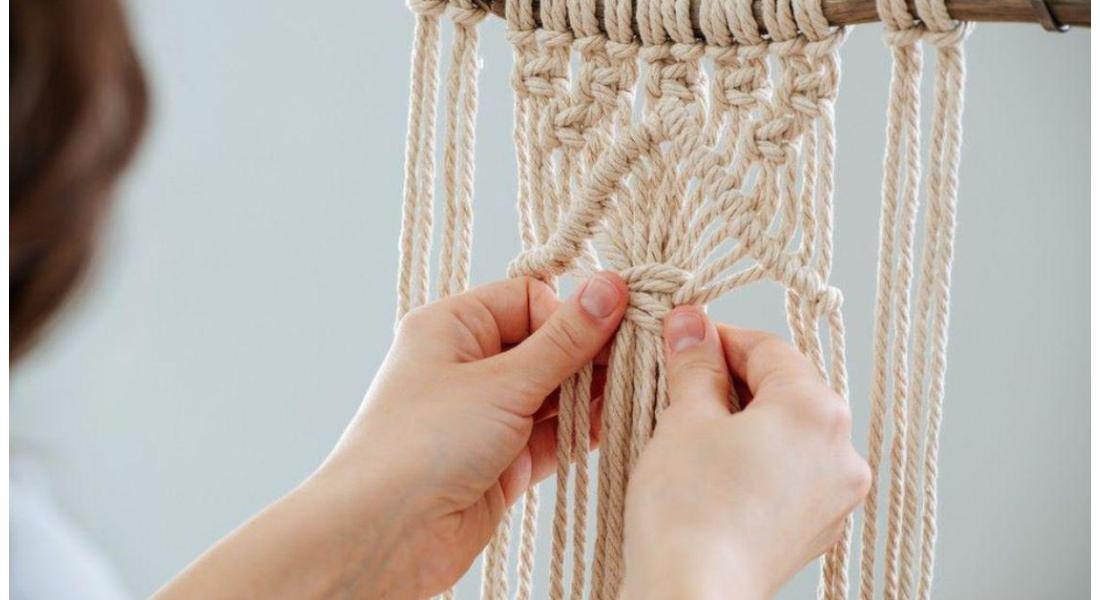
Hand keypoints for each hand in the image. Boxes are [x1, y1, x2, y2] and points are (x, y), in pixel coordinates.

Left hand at [314, 273, 628, 596]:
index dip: (569, 314)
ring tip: (637, 388)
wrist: (384, 535)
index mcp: (452, 327)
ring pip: (553, 393)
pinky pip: (552, 436)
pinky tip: (617, 422)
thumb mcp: (502, 382)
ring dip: (591, 394)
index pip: (527, 299)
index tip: (612, 328)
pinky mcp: (501, 461)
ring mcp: (485, 416)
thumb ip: (564, 340)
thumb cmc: (423, 443)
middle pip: (545, 345)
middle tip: (639, 356)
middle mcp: (467, 366)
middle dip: (589, 354)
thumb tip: (609, 287)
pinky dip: (581, 431)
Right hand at [622, 306, 870, 599]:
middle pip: (787, 390)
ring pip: (790, 432)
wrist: (692, 595)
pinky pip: (792, 473)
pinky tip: (716, 470)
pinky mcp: (818, 529)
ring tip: (694, 427)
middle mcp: (842, 451)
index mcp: (816, 411)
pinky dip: (759, 460)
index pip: (769, 349)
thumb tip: (692, 324)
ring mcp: (836, 495)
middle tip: (682, 381)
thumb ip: (695, 364)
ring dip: (747, 420)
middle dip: (734, 380)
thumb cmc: (688, 509)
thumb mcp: (685, 419)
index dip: (720, 338)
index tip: (684, 338)